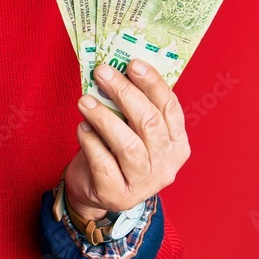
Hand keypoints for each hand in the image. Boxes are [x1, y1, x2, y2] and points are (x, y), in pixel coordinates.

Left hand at [64, 59, 189, 220]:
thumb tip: (114, 70)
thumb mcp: (129, 129)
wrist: (94, 190)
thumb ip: (130, 107)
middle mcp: (165, 164)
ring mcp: (144, 183)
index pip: (170, 108)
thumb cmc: (114, 151)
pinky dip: (91, 143)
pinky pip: (105, 165)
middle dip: (125, 93)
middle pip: (149, 123)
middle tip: (102, 73)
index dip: (153, 84)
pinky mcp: (118, 195)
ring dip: (104, 118)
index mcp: (176, 143)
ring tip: (84, 101)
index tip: (133, 64)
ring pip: (128, 146)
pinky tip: (82, 129)